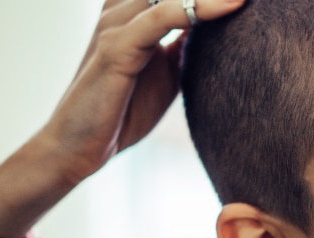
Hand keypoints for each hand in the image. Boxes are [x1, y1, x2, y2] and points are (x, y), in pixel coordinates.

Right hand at [38, 0, 244, 185]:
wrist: (78, 148)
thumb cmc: (123, 109)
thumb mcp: (167, 70)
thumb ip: (187, 44)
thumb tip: (221, 30)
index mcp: (133, 10)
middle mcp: (121, 9)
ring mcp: (117, 25)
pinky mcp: (116, 48)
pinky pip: (162, 16)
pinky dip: (200, 8)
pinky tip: (235, 4)